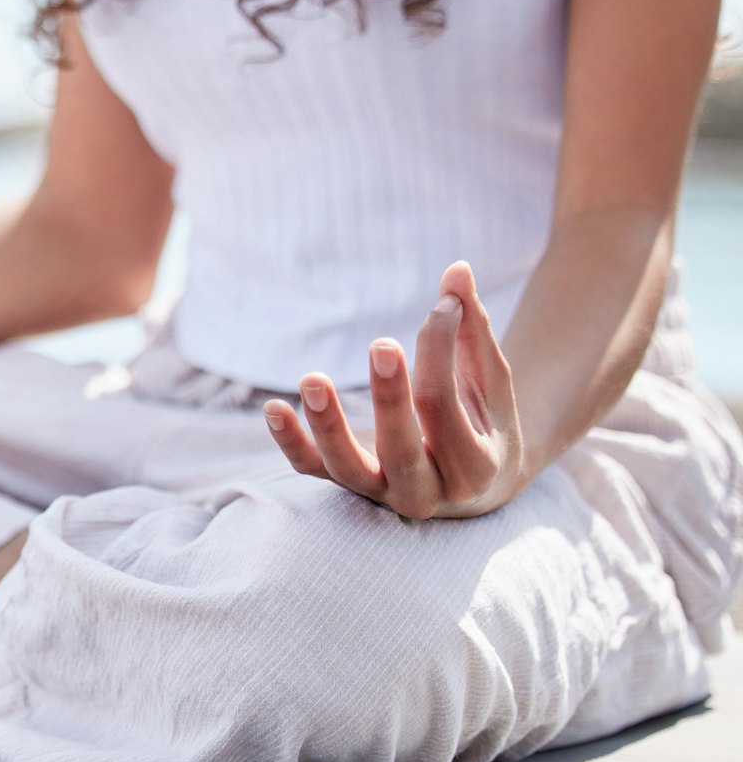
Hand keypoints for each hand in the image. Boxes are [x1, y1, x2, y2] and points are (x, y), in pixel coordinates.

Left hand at [263, 261, 527, 519]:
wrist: (472, 487)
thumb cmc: (483, 423)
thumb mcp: (488, 384)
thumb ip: (471, 330)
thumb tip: (458, 268)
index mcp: (475, 468)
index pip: (445, 405)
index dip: (440, 351)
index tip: (441, 306)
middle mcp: (427, 493)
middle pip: (402, 450)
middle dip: (390, 399)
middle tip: (382, 344)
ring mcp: (381, 493)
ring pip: (348, 468)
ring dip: (326, 426)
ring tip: (311, 378)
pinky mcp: (346, 485)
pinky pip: (311, 469)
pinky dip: (290, 443)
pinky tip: (273, 407)